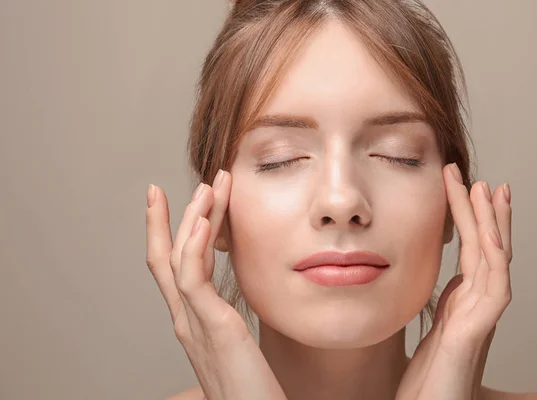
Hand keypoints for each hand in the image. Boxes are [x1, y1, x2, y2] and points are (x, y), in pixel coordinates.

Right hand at [145, 170, 286, 399]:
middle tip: (187, 183)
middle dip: (173, 216)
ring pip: (179, 258)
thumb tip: (231, 307)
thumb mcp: (234, 347)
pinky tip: (204, 221)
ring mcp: (193, 324)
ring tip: (208, 186)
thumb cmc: (251, 390)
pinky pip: (193, 281)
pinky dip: (193, 247)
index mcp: (192, 321)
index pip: (173, 267)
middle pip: (166, 256)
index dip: (170, 232)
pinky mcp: (212, 329)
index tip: (178, 201)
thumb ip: (225, 323)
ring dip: (191, 218)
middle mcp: (185, 320)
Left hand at [396, 163, 512, 399]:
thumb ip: (435, 304)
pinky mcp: (478, 329)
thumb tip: (432, 282)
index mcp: (461, 301)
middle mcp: (475, 303)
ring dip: (492, 223)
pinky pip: (494, 286)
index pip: (467, 250)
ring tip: (487, 189)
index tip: (458, 187)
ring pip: (494, 259)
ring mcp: (481, 315)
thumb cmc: (426, 378)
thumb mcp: (428, 329)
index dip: (465, 218)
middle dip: (483, 211)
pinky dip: (495, 257)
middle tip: (480, 178)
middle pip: (485, 247)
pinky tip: (491, 235)